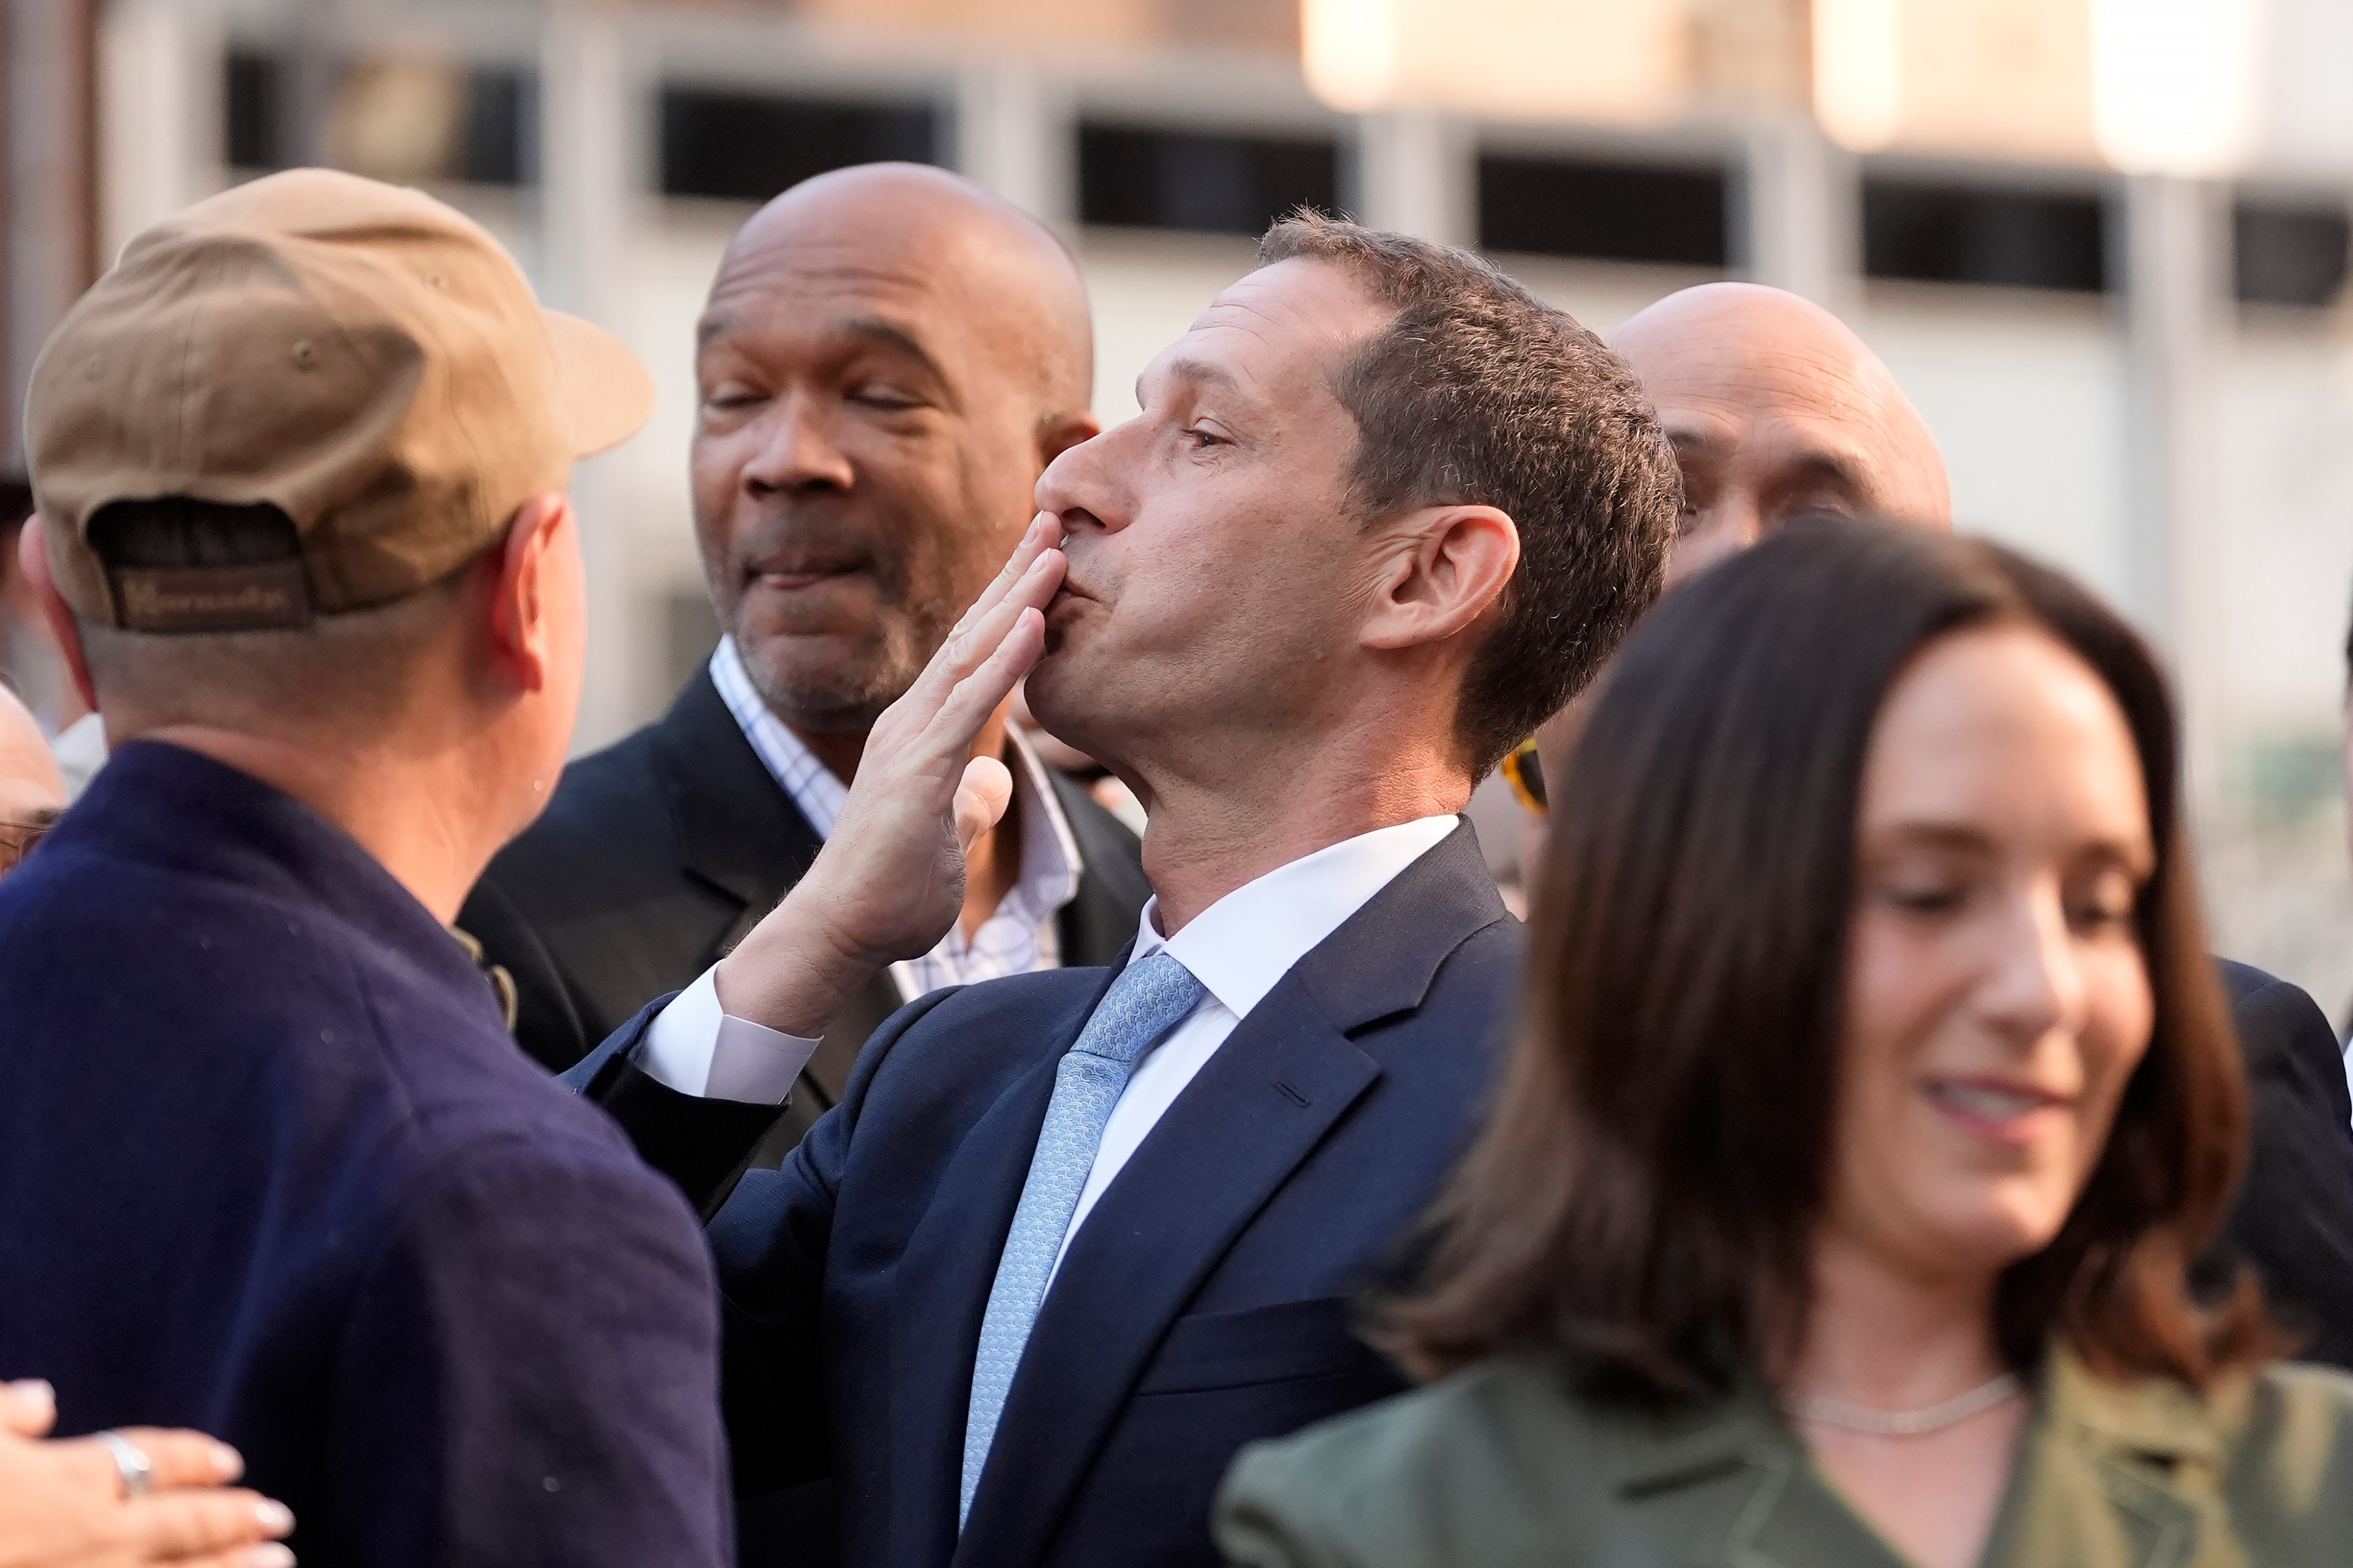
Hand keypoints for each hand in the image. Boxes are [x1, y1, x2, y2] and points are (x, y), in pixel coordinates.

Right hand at [0, 1381, 294, 1567]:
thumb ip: (1, 1415)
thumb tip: (39, 1399)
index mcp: (62, 1481)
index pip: (146, 1461)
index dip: (191, 1459)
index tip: (229, 1461)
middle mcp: (89, 1537)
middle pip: (181, 1524)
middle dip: (232, 1519)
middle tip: (280, 1517)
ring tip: (279, 1565)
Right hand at [713, 514, 1066, 1035]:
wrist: (842, 931)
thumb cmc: (890, 889)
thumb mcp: (946, 834)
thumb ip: (967, 801)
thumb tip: (990, 783)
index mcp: (924, 731)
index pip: (974, 652)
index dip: (1012, 602)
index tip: (1049, 556)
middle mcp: (914, 720)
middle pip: (974, 632)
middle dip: (1017, 575)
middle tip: (1056, 518)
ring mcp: (912, 740)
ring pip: (972, 653)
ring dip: (1018, 598)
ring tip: (1056, 549)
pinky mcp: (916, 770)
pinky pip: (968, 705)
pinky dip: (1006, 661)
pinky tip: (1036, 623)